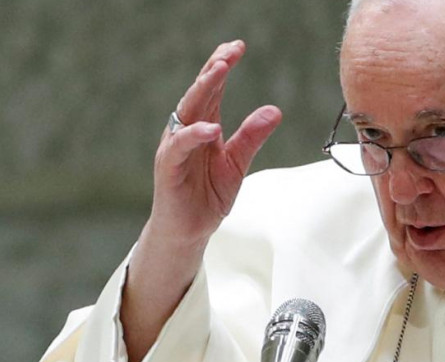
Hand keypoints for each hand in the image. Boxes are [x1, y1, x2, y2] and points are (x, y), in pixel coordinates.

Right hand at [148, 40, 282, 245]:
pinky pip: (180, 146)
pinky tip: (211, 127)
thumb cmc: (206, 196)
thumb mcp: (236, 164)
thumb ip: (251, 137)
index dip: (222, 66)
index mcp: (202, 127)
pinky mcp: (169, 167)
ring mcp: (175, 147)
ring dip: (203, 89)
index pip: (211, 90)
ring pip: (187, 111)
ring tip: (220, 70)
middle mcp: (186, 131)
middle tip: (231, 50)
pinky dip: (194, 134)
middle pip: (198, 92)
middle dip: (214, 69)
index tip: (238, 46)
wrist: (187, 232)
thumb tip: (275, 110)